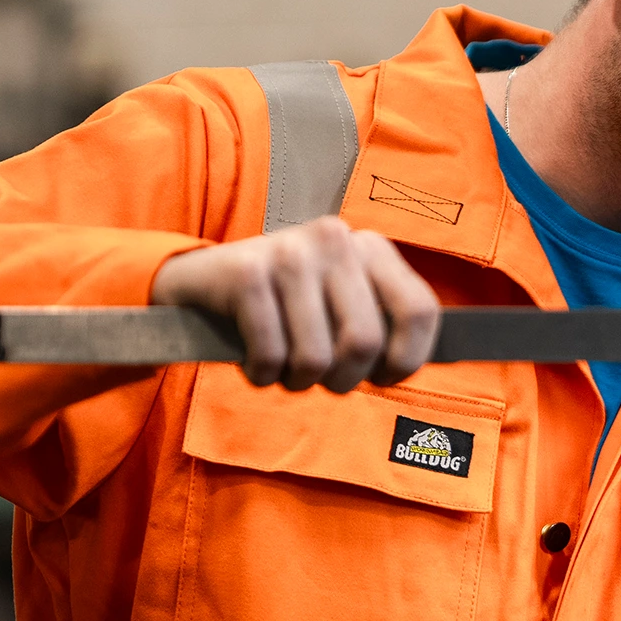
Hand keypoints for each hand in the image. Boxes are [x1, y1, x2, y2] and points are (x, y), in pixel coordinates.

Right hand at [150, 217, 440, 391]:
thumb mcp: (341, 302)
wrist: (201, 281)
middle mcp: (335, 239)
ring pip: (315, 357)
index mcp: (370, 247)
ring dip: (297, 381)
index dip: (406, 360)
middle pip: (365, 342)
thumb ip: (382, 324)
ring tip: (284, 365)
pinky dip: (261, 375)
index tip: (383, 377)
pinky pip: (270, 355)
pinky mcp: (246, 272)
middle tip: (322, 378)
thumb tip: (413, 365)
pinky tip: (254, 360)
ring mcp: (290, 252)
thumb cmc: (286, 305)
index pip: (419, 310)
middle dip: (343, 379)